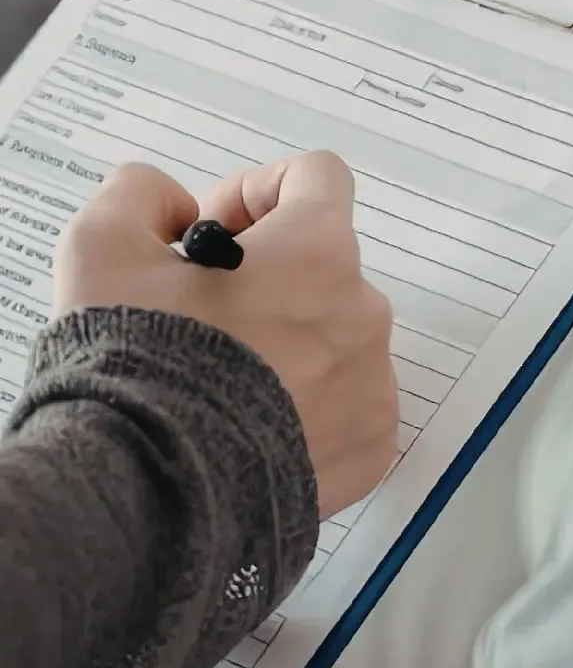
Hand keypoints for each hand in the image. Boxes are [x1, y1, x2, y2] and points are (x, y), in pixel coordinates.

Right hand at [54, 154, 397, 515]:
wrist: (155, 490)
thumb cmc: (139, 368)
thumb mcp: (102, 248)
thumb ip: (140, 195)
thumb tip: (172, 206)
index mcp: (317, 252)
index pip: (318, 177)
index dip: (259, 190)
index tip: (217, 230)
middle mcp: (363, 313)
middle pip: (324, 266)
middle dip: (268, 277)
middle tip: (204, 315)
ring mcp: (374, 384)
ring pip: (337, 338)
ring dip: (291, 342)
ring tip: (224, 379)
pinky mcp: (372, 446)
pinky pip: (349, 405)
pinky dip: (309, 406)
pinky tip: (253, 422)